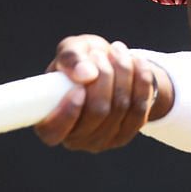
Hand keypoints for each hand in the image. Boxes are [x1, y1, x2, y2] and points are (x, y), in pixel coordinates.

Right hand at [33, 34, 165, 151]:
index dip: (67, 112)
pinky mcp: (125, 135)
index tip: (79, 87)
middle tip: (100, 54)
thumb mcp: (71, 50)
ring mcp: (100, 140)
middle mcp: (73, 138)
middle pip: (97, 112)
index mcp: (49, 122)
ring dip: (123, 72)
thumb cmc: (82, 61)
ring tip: (117, 50)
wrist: (110, 67)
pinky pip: (140, 108)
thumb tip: (85, 74)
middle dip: (104, 77)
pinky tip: (137, 61)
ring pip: (121, 107)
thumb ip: (70, 59)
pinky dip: (141, 80)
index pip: (53, 131)